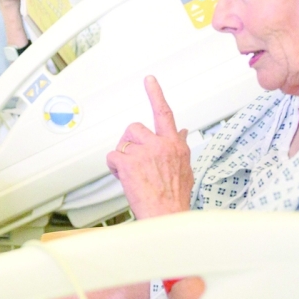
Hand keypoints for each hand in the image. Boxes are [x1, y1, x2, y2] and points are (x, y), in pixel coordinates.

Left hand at [106, 76, 193, 218]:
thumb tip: (181, 131)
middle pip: (134, 128)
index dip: (156, 94)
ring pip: (122, 143)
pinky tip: (125, 178)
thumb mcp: (185, 169)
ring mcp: (144, 153)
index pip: (165, 113)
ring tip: (133, 174)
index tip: (149, 80)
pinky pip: (112, 157)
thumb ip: (180, 147)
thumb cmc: (175, 199)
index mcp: (175, 146)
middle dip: (130, 142)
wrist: (167, 218)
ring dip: (123, 156)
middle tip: (135, 160)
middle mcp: (160, 145)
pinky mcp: (129, 163)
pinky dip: (114, 168)